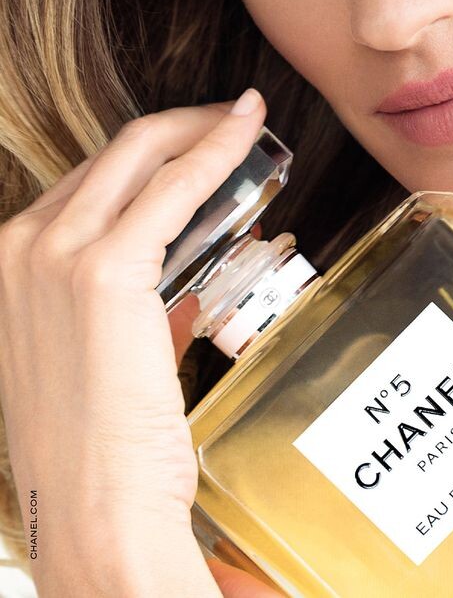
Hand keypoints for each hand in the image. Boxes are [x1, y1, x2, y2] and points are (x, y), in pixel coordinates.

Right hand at [0, 89, 282, 596]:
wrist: (93, 516)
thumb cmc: (101, 445)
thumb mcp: (103, 347)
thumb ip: (137, 289)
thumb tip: (197, 242)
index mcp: (12, 261)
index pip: (93, 178)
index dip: (156, 151)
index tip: (201, 138)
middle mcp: (21, 246)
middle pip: (115, 153)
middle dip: (182, 126)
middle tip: (234, 119)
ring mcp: (53, 255)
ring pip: (142, 154)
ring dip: (203, 129)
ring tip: (248, 121)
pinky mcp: (102, 272)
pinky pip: (175, 188)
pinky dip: (217, 153)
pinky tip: (247, 136)